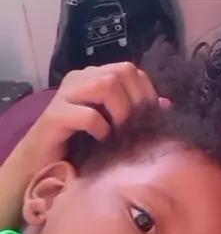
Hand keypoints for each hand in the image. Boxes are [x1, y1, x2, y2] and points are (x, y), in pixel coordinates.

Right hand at [21, 63, 169, 169]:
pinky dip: (101, 128)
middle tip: (134, 126)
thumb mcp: (113, 125)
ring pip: (105, 85)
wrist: (42, 163)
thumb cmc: (79, 144)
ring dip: (120, 111)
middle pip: (121, 72)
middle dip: (135, 101)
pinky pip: (88, 115)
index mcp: (93, 77)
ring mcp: (65, 95)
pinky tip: (101, 140)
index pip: (130, 70)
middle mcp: (78, 80)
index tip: (147, 118)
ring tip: (119, 132)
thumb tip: (166, 104)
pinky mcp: (54, 116)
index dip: (145, 92)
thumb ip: (135, 111)